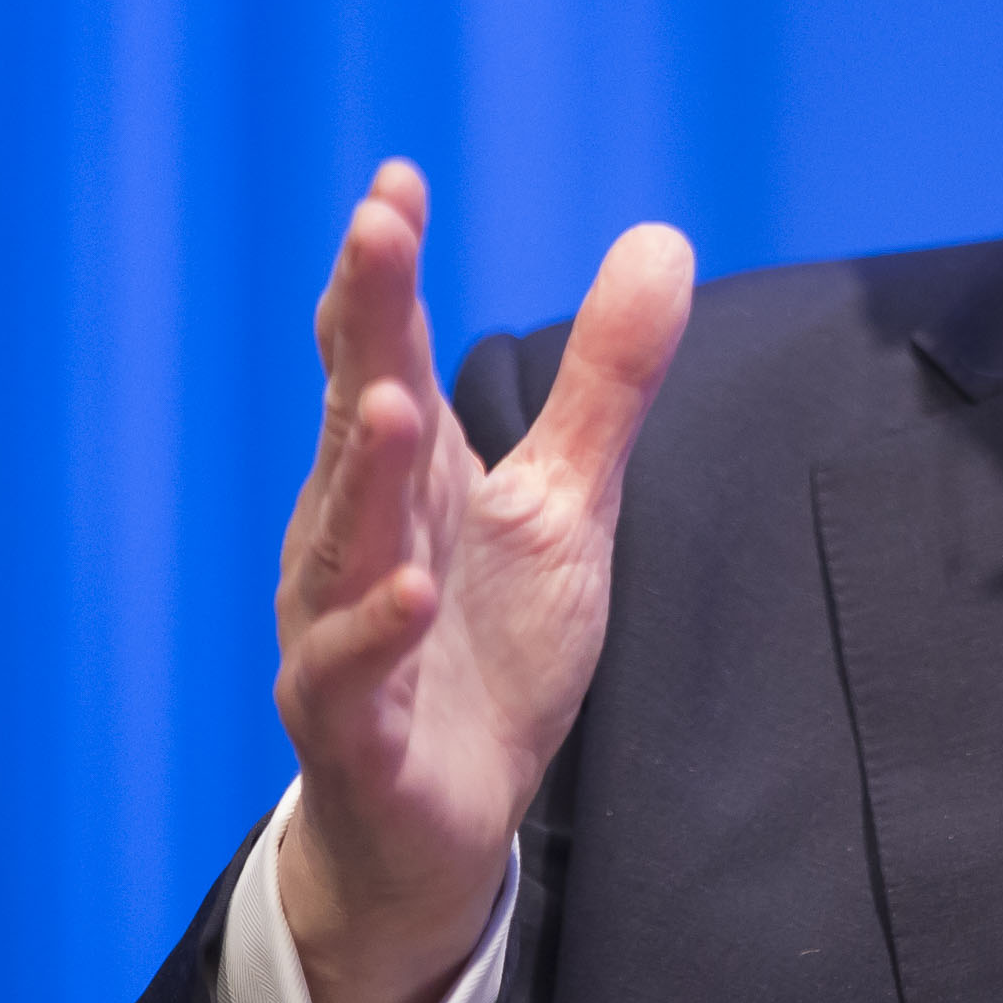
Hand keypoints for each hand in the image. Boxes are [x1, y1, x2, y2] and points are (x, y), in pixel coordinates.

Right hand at [271, 162, 693, 1002]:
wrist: (439, 821)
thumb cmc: (486, 646)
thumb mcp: (565, 505)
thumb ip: (604, 384)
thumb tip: (660, 239)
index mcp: (404, 475)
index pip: (384, 353)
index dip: (386, 273)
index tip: (396, 181)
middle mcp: (354, 534)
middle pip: (358, 415)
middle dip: (364, 324)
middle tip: (374, 230)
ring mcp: (341, 627)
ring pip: (348, 538)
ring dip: (367, 470)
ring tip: (392, 401)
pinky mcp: (352, 725)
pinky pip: (349, 674)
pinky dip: (375, 632)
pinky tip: (411, 592)